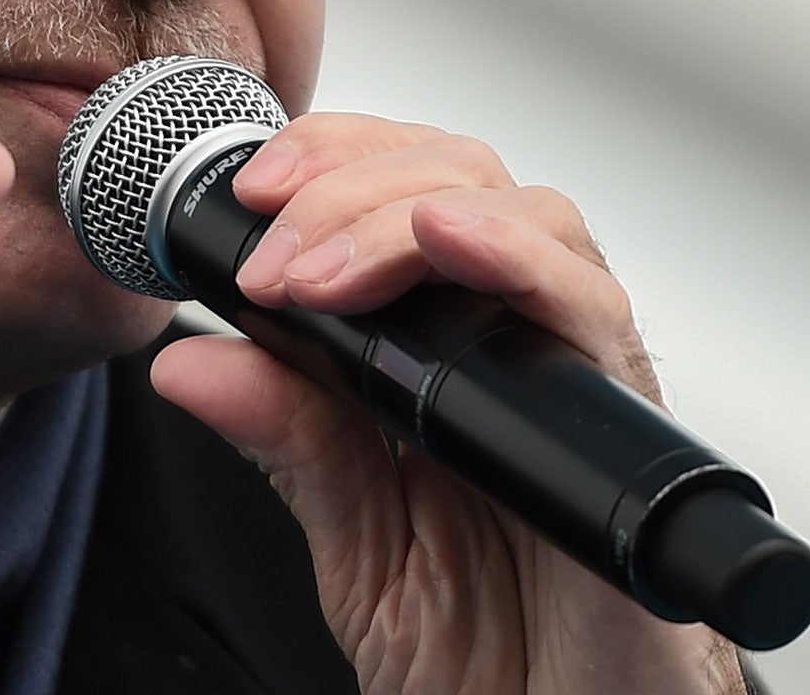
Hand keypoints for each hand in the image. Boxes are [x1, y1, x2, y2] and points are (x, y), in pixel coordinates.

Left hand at [150, 114, 746, 694]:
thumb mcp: (357, 546)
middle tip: (271, 250)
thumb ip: (290, 443)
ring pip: (531, 214)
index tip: (246, 194)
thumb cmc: (494, 660)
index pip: (405, 193)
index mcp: (457, 356)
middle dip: (350, 183)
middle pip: (462, 179)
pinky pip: (594, 315)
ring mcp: (580, 384)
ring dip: (407, 213)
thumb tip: (185, 359)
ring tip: (319, 269)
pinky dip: (517, 256)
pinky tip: (444, 239)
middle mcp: (525, 349)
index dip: (331, 163)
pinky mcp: (624, 439)